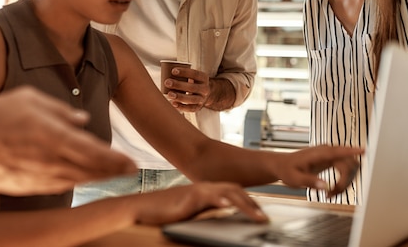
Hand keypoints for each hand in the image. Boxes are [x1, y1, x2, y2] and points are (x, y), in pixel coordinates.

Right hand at [0, 86, 136, 194]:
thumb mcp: (31, 99)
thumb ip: (60, 110)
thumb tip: (82, 119)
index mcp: (55, 136)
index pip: (95, 152)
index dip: (116, 160)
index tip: (132, 164)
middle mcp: (51, 160)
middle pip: (90, 170)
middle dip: (113, 171)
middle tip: (130, 172)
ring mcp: (38, 176)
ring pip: (75, 180)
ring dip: (95, 178)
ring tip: (111, 175)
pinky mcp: (25, 185)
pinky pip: (55, 185)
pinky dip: (72, 182)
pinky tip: (80, 179)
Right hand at [131, 182, 267, 224]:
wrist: (142, 207)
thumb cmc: (164, 211)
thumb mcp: (191, 212)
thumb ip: (207, 211)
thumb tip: (223, 217)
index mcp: (207, 191)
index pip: (234, 193)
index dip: (249, 202)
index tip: (261, 214)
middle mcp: (205, 188)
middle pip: (235, 190)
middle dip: (253, 204)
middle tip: (265, 218)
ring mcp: (198, 190)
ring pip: (227, 192)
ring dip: (245, 204)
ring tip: (258, 217)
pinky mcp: (189, 197)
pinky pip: (208, 196)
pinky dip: (220, 199)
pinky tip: (229, 205)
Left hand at [165, 70, 234, 111]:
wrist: (205, 95)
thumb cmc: (194, 82)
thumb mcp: (194, 76)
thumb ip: (184, 74)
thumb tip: (166, 71)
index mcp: (204, 78)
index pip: (195, 74)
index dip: (184, 72)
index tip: (173, 71)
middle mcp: (205, 89)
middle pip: (192, 87)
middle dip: (178, 85)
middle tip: (167, 82)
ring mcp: (202, 99)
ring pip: (191, 99)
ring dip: (179, 97)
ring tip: (169, 94)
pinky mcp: (198, 107)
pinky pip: (190, 108)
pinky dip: (181, 107)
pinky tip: (173, 103)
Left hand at [276, 145, 363, 196]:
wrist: (282, 165)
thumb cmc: (287, 170)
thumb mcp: (294, 179)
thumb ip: (309, 181)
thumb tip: (325, 185)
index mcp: (318, 153)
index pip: (338, 151)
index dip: (352, 152)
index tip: (364, 151)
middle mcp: (326, 151)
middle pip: (348, 164)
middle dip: (345, 181)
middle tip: (331, 194)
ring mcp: (330, 155)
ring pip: (349, 167)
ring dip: (345, 183)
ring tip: (330, 193)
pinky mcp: (331, 159)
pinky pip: (345, 169)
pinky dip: (343, 181)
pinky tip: (332, 189)